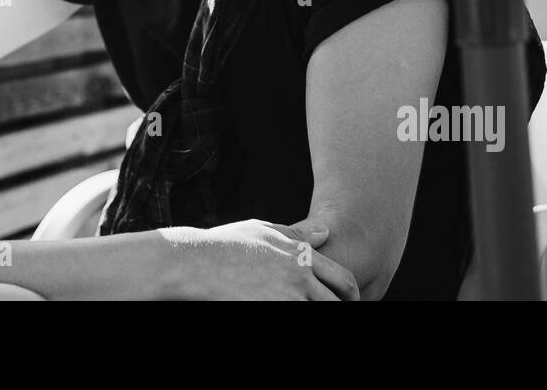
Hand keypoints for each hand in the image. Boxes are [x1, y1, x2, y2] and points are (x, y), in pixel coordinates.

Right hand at [180, 218, 360, 300]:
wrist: (195, 261)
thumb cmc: (226, 243)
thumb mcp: (263, 230)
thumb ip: (298, 234)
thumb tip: (326, 231)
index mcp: (302, 255)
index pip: (343, 280)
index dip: (351, 294)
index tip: (350, 301)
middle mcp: (300, 278)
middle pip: (336, 303)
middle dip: (342, 308)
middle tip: (342, 309)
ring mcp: (286, 298)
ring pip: (317, 311)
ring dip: (316, 310)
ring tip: (305, 307)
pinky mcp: (270, 310)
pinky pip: (294, 316)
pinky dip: (296, 314)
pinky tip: (282, 308)